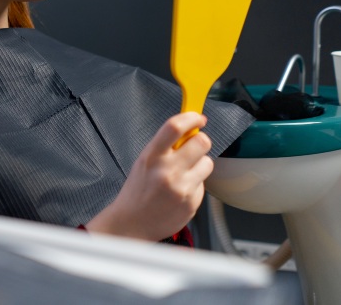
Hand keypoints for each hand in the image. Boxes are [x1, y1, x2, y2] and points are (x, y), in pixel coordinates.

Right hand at [85, 112, 212, 241]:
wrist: (132, 223)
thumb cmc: (137, 191)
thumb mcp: (144, 161)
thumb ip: (164, 146)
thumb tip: (188, 130)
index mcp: (152, 156)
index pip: (175, 127)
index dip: (191, 117)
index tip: (198, 117)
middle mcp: (167, 170)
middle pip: (202, 142)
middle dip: (201, 140)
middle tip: (194, 146)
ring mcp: (182, 187)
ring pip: (208, 163)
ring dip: (200, 164)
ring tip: (185, 173)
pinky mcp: (192, 202)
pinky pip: (204, 184)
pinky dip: (196, 184)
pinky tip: (181, 191)